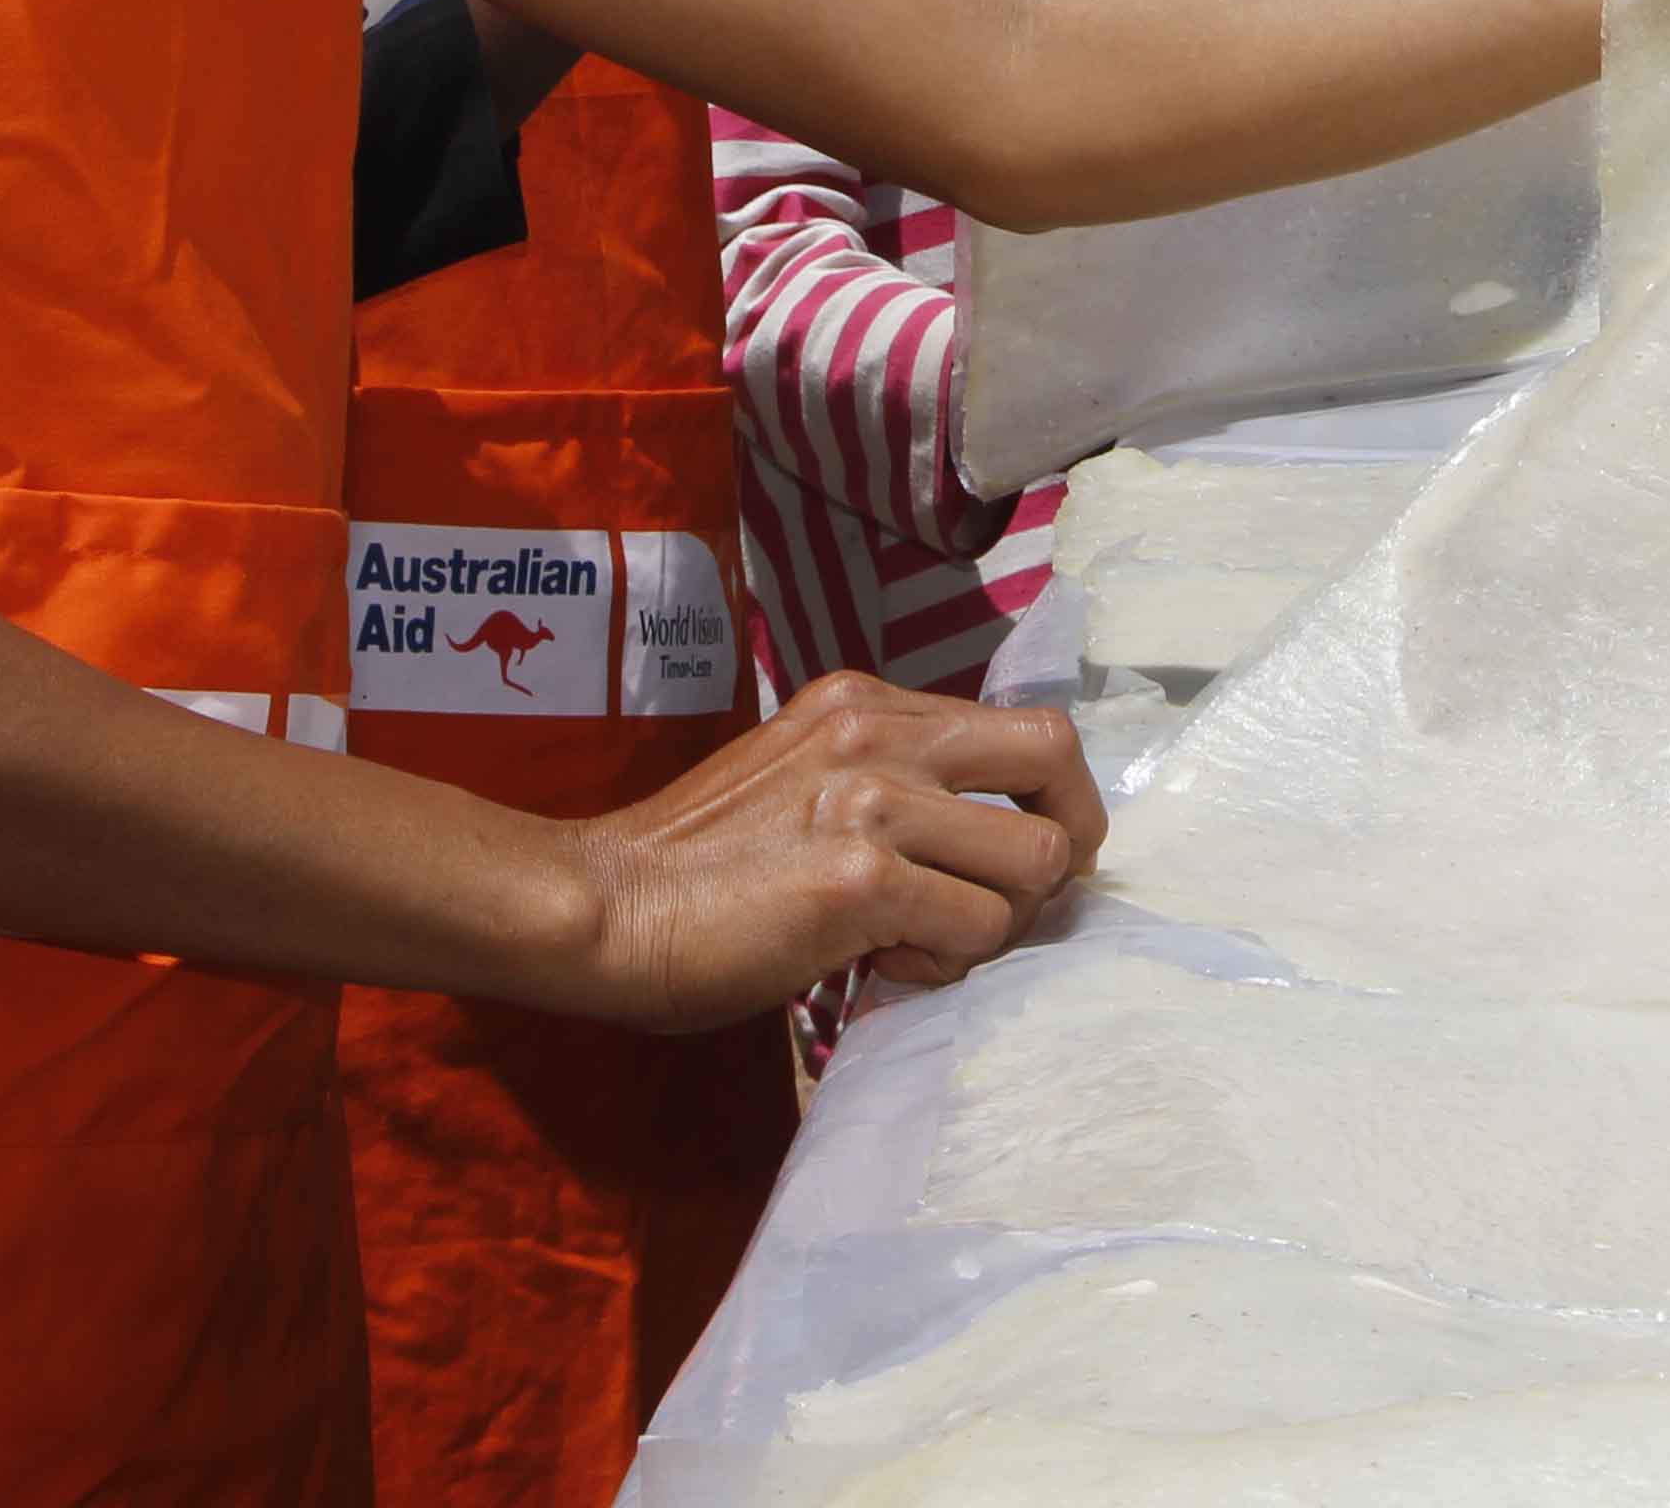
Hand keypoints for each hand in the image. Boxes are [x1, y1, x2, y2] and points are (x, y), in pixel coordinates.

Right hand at [557, 670, 1105, 1028]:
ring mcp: (874, 800)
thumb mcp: (797, 776)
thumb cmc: (692, 866)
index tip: (1021, 857)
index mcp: (866, 702)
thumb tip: (978, 839)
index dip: (1046, 799)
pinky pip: (977, 929)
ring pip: (1035, 860)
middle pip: (1055, 756)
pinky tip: (882, 967)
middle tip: (1022, 900)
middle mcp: (880, 732)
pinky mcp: (862, 877)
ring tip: (922, 943)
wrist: (601, 908)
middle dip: (1068, 838)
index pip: (1022, 725)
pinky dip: (946, 964)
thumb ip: (884, 782)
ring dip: (998, 922)